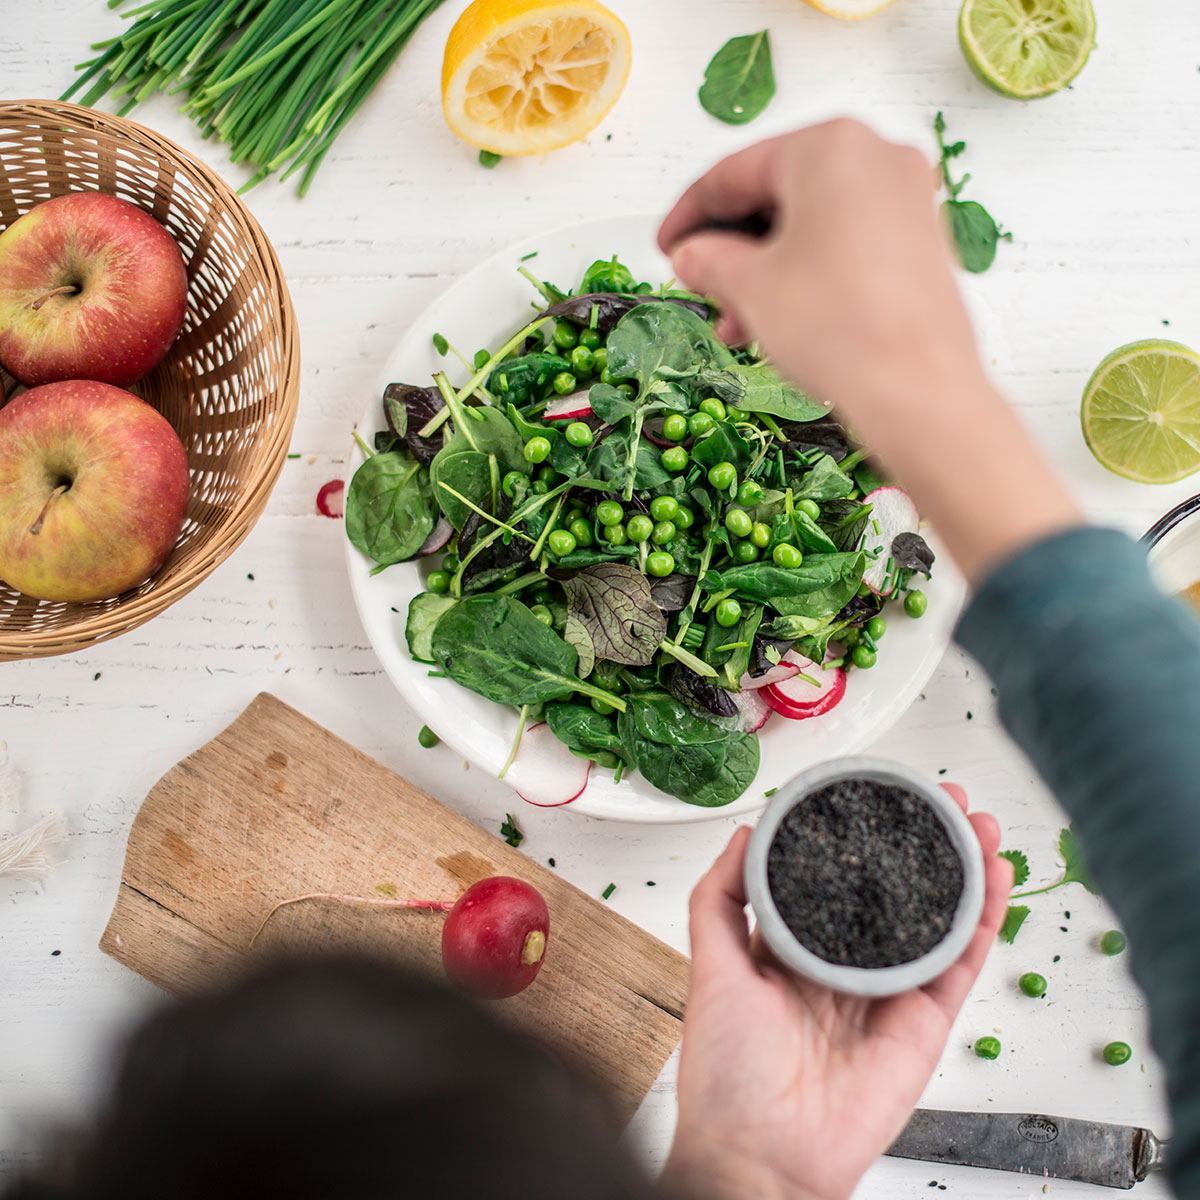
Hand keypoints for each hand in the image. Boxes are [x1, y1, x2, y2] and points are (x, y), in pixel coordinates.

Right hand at [657, 121, 1079, 583]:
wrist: (918, 393)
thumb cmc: (837, 329)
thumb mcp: (751, 288)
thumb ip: (708, 259)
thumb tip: (691, 255)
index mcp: (829, 146)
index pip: (734, 171)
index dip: (687, 214)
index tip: (665, 246)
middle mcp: (876, 155)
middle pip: (776, 195)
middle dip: (731, 250)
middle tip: (700, 288)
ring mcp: (906, 196)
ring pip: (810, 224)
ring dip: (764, 270)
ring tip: (736, 323)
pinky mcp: (922, 238)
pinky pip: (845, 242)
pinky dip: (805, 273)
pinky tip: (778, 319)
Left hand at [662, 785, 1012, 1199]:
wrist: (762, 1157)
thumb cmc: (727, 1075)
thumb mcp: (711, 967)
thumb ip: (721, 897)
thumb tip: (743, 831)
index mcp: (796, 948)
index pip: (840, 878)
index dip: (866, 837)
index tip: (883, 796)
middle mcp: (846, 964)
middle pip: (898, 891)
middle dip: (926, 843)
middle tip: (948, 800)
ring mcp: (889, 992)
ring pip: (937, 919)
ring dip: (964, 871)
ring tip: (980, 826)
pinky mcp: (923, 1025)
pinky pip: (960, 965)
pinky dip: (983, 922)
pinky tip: (994, 881)